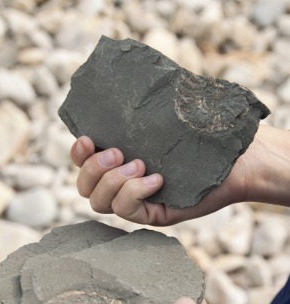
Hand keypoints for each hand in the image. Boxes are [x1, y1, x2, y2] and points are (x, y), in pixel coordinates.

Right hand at [70, 124, 289, 224]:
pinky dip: (136, 193)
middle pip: (84, 188)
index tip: (89, 138)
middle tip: (119, 153)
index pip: (82, 163)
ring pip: (99, 203)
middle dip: (94, 170)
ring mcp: (136, 201)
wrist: (234, 156)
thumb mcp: (166, 116)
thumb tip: (116, 78)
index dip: (77, 154)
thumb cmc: (201, 134)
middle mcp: (123, 182)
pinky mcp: (152, 215)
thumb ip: (138, 108)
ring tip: (141, 165)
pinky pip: (127, 212)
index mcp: (120, 159)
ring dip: (114, 182)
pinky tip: (158, 180)